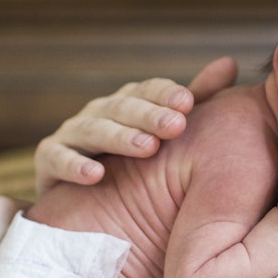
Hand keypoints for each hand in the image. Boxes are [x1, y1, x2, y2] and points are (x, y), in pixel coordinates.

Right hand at [33, 56, 237, 192]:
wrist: (88, 214)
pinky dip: (74, 165)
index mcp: (128, 104)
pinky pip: (56, 159)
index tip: (188, 103)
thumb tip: (230, 63)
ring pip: (92, 128)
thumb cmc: (137, 169)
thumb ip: (196, 100)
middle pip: (122, 107)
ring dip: (119, 137)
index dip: (165, 94)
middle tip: (176, 125)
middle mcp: (98, 113)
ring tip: (147, 148)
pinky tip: (96, 175)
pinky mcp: (47, 163)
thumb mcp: (167, 133)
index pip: (147, 90)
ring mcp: (71, 135)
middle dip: (149, 115)